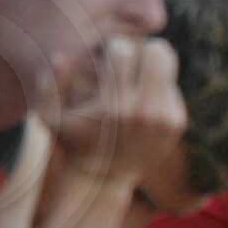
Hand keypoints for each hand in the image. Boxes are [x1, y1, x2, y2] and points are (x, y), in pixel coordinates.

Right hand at [37, 35, 185, 193]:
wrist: (103, 178)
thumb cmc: (72, 141)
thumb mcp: (49, 118)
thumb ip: (50, 86)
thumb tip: (60, 57)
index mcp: (114, 106)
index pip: (123, 50)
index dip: (112, 49)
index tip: (104, 58)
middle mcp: (145, 111)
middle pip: (158, 51)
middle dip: (141, 50)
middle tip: (127, 58)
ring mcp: (165, 117)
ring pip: (168, 64)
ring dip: (150, 63)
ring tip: (133, 74)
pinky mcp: (177, 122)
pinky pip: (172, 85)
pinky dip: (157, 84)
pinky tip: (140, 97)